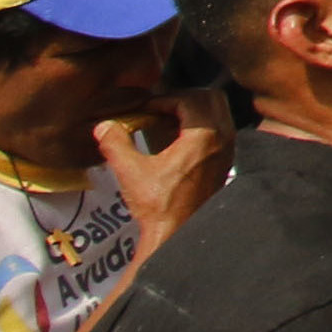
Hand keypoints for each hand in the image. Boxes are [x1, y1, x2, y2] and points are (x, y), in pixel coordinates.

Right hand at [98, 94, 231, 243]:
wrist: (178, 233)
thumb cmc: (158, 205)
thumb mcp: (132, 173)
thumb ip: (117, 145)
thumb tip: (103, 125)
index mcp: (204, 137)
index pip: (189, 99)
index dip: (164, 99)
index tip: (144, 109)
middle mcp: (223, 139)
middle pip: (211, 98)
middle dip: (183, 99)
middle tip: (158, 110)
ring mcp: (228, 150)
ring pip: (218, 112)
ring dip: (193, 111)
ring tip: (164, 123)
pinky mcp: (226, 161)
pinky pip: (219, 129)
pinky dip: (200, 126)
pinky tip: (175, 141)